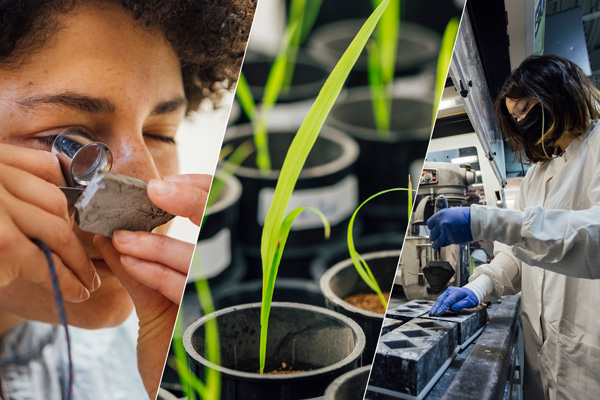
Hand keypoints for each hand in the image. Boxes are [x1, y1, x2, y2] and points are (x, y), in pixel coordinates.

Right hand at [0, 143, 97, 301]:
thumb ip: (13, 180)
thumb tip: (59, 189)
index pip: (43, 172)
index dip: (65, 204)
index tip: (76, 227)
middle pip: (55, 203)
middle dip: (75, 236)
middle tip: (87, 260)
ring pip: (57, 231)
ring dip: (77, 262)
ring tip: (87, 282)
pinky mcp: (3, 242)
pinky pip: (46, 261)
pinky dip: (67, 280)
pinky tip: (76, 292)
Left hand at [94, 173, 210, 397]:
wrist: (177, 390)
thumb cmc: (169, 346)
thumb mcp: (152, 300)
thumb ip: (137, 267)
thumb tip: (111, 234)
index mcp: (215, 271)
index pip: (219, 218)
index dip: (200, 193)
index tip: (168, 185)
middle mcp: (225, 280)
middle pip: (220, 229)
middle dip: (192, 201)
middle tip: (157, 191)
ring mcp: (220, 297)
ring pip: (194, 258)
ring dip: (153, 244)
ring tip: (120, 236)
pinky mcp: (205, 318)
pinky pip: (177, 286)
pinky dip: (150, 269)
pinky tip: (128, 257)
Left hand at [427, 207, 472, 248]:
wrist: (476, 220)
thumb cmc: (466, 216)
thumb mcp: (451, 213)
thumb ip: (444, 219)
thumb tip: (438, 225)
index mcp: (440, 214)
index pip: (430, 224)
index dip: (431, 228)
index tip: (432, 230)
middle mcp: (441, 223)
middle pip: (432, 233)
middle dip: (433, 236)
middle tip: (434, 238)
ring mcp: (446, 231)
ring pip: (437, 240)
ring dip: (435, 244)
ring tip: (434, 245)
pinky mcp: (452, 239)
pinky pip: (445, 243)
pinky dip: (444, 244)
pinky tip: (443, 245)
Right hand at [429, 286, 477, 314]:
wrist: (471, 291)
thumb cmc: (471, 297)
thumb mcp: (469, 302)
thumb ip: (460, 305)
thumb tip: (451, 308)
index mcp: (457, 292)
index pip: (448, 301)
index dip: (443, 307)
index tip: (439, 313)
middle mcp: (450, 291)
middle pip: (442, 299)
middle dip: (436, 307)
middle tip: (432, 313)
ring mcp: (448, 291)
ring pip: (440, 299)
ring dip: (435, 306)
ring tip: (432, 312)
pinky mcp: (446, 293)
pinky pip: (441, 299)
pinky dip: (437, 304)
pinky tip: (434, 308)